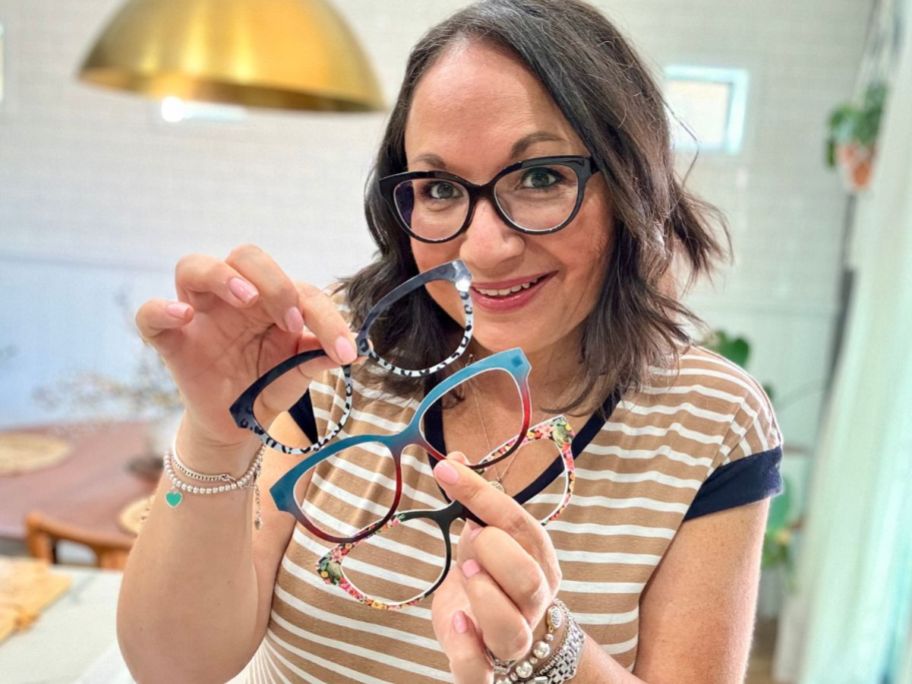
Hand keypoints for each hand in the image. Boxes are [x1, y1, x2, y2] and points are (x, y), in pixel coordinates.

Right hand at [134, 244, 356, 465]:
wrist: (238, 425)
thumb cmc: (269, 385)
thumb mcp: (299, 372)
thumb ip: (317, 356)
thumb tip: (350, 348)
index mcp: (271, 300)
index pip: (298, 288)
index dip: (325, 314)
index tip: (343, 349)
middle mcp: (234, 298)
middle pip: (245, 256)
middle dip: (274, 282)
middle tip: (292, 321)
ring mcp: (199, 315)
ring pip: (194, 266)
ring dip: (224, 276)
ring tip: (247, 299)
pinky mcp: (171, 342)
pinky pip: (149, 315)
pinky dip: (161, 309)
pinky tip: (183, 317)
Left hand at [430, 454, 561, 682]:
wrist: (495, 634)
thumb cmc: (492, 577)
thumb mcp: (485, 537)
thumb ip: (473, 502)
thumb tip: (454, 456)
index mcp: (540, 564)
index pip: (522, 527)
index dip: (484, 496)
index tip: (448, 471)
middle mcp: (533, 604)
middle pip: (530, 580)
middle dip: (497, 552)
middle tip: (471, 538)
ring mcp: (512, 641)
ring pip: (511, 630)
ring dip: (486, 597)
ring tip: (465, 573)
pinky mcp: (484, 669)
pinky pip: (479, 671)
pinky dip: (467, 649)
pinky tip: (456, 620)